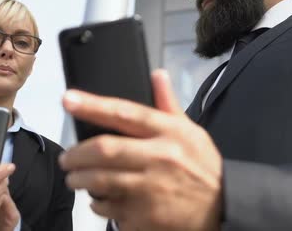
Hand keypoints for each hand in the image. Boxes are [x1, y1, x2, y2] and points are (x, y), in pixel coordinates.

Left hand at [59, 69, 223, 230]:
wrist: (224, 207)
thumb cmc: (203, 167)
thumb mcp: (191, 132)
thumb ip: (168, 104)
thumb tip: (157, 74)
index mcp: (169, 132)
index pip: (125, 113)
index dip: (93, 105)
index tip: (68, 100)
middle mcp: (159, 157)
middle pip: (105, 150)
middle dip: (77, 155)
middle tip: (66, 159)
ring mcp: (151, 189)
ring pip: (101, 181)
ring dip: (80, 180)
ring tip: (75, 179)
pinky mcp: (146, 216)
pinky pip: (109, 209)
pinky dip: (98, 204)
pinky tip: (98, 200)